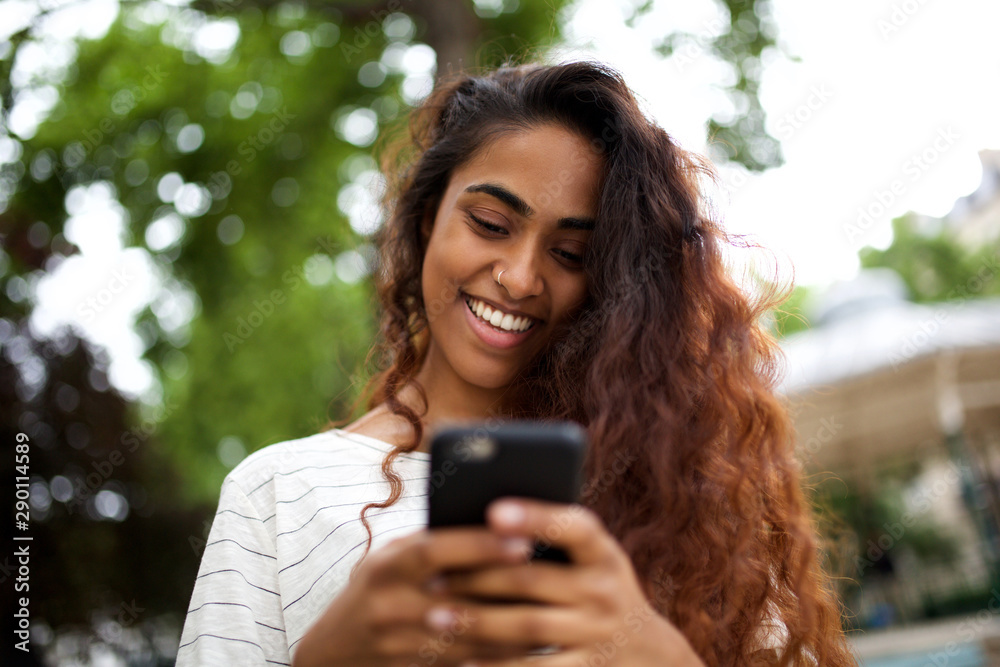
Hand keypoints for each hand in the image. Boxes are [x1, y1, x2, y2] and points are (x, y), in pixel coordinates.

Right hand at [291, 527, 538, 666]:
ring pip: (470, 634)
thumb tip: (493, 523)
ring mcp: (402, 643)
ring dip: (514, 622)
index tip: (522, 538)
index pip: (435, 550)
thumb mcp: (391, 557)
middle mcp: (391, 605)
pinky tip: (532, 637)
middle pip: (460, 596)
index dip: (479, 545)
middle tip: (553, 574)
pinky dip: (501, 649)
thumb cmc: (377, 587)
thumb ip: (431, 545)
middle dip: (508, 586)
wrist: (335, 650)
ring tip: (555, 605)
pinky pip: (468, 659)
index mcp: (386, 566)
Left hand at [429, 499, 706, 665]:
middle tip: (433, 577)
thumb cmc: (597, 589)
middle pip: (532, 579)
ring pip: (527, 625)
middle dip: (478, 577)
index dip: (535, 516)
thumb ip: (552, 540)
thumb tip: (481, 522)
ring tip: (436, 616)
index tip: (492, 510)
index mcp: (603, 552)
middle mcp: (605, 590)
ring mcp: (597, 633)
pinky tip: (464, 661)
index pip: (572, 526)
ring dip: (478, 621)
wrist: (648, 653)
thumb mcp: (592, 560)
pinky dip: (497, 666)